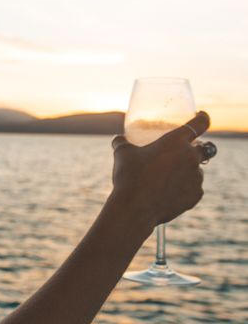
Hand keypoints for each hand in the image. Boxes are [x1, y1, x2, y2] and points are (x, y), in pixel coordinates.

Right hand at [110, 111, 210, 231]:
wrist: (135, 208)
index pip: (200, 123)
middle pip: (205, 148)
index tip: (202, 116)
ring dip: (186, 170)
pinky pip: (193, 188)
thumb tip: (119, 139)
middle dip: (196, 148)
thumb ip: (122, 143)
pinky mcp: (195, 196)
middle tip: (182, 152)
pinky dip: (183, 188)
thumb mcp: (122, 154)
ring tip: (166, 178)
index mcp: (176, 142)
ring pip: (196, 170)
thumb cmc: (129, 176)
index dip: (202, 117)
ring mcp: (196, 178)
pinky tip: (168, 192)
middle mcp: (191, 157)